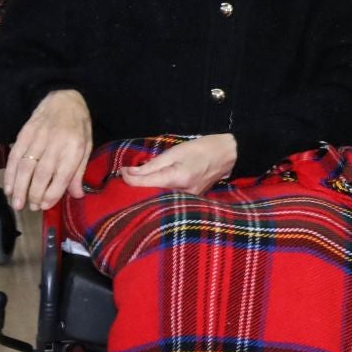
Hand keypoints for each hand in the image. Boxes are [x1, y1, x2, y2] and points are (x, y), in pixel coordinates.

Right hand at [4, 90, 93, 211]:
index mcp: (75, 147)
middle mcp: (55, 143)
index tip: (45, 206)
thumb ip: (79, 171)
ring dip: (19, 187)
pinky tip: (8, 187)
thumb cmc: (78, 127)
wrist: (62, 100)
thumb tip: (77, 195)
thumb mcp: (86, 147)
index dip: (53, 193)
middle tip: (31, 208)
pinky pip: (14, 157)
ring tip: (17, 203)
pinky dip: (10, 174)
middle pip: (41, 173)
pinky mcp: (23, 134)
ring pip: (25, 167)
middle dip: (34, 193)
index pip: (62, 174)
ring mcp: (37, 138)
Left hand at [120, 134, 237, 195]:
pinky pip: (168, 199)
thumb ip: (151, 165)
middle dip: (135, 188)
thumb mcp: (174, 152)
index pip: (144, 184)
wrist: (228, 155)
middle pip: (150, 196)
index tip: (123, 171)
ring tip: (139, 182)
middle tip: (128, 176)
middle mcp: (182, 194)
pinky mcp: (190, 201)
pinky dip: (158, 193)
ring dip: (146, 191)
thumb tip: (128, 173)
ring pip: (158, 199)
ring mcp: (187, 200)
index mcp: (177, 178)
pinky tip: (154, 187)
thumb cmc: (202, 149)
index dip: (129, 178)